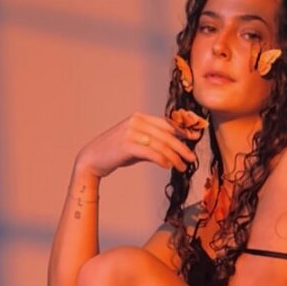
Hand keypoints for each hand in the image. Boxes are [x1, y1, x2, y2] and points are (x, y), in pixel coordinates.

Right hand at [75, 111, 205, 177]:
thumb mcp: (137, 143)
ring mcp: (131, 132)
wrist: (92, 159)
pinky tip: (169, 166)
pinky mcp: (127, 145)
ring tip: (182, 167)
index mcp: (139, 117)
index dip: (182, 132)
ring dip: (175, 158)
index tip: (194, 140)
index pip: (166, 124)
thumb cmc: (116, 152)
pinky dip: (163, 160)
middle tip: (192, 159)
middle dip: (182, 148)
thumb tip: (175, 148)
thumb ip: (153, 142)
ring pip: (161, 145)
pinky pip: (151, 153)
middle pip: (167, 135)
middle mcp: (136, 121)